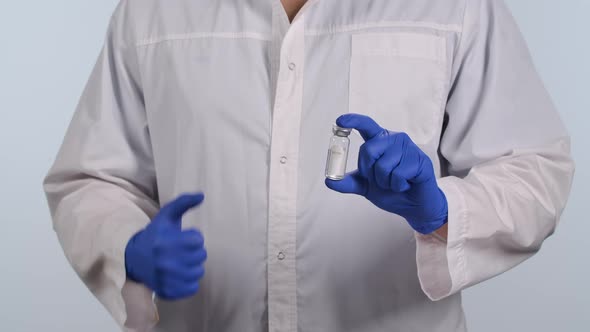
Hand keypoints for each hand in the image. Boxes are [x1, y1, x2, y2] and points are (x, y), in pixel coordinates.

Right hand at [125, 193, 206, 299]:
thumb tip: (202, 195)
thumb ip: (184, 202)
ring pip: (198, 272)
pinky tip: (180, 273)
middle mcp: (165, 261)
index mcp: (165, 242)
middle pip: (200, 256)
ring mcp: (166, 278)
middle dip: (195, 251)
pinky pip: (192, 288)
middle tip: (183, 250)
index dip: (194, 237)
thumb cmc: (156, 234)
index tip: (184, 237)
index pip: (198, 240)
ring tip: (182, 261)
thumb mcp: (167, 215)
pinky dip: (190, 281)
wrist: (134, 258)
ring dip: (193, 266)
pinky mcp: (167, 291)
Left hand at [325, 114, 447, 233]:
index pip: (365, 125)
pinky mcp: (420, 159)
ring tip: (396, 183)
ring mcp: (408, 147)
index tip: (339, 121)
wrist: (413, 206)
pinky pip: (398, 175)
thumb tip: (328, 181)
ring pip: (383, 166)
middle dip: (370, 172)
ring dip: (386, 182)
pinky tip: (407, 184)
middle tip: (382, 180)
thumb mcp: (365, 187)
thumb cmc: (391, 191)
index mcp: (379, 141)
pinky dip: (398, 186)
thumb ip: (348, 182)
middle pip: (368, 150)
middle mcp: (393, 139)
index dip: (353, 121)